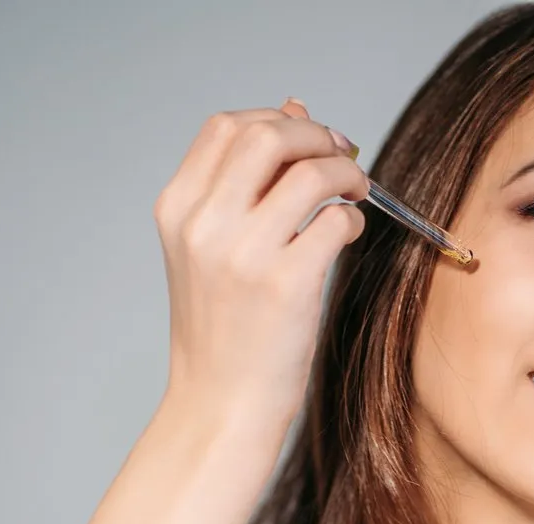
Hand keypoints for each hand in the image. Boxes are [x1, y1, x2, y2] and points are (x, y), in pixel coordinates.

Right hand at [153, 98, 367, 429]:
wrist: (219, 404)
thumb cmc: (223, 329)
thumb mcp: (213, 248)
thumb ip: (246, 182)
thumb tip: (295, 108)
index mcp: (177, 210)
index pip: (227, 126)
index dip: (278, 119)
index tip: (309, 138)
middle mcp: (204, 224)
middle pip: (267, 133)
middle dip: (316, 135)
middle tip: (343, 155)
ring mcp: (243, 254)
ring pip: (310, 171)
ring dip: (346, 172)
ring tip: (355, 192)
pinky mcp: (286, 284)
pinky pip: (336, 220)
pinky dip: (352, 217)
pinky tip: (346, 235)